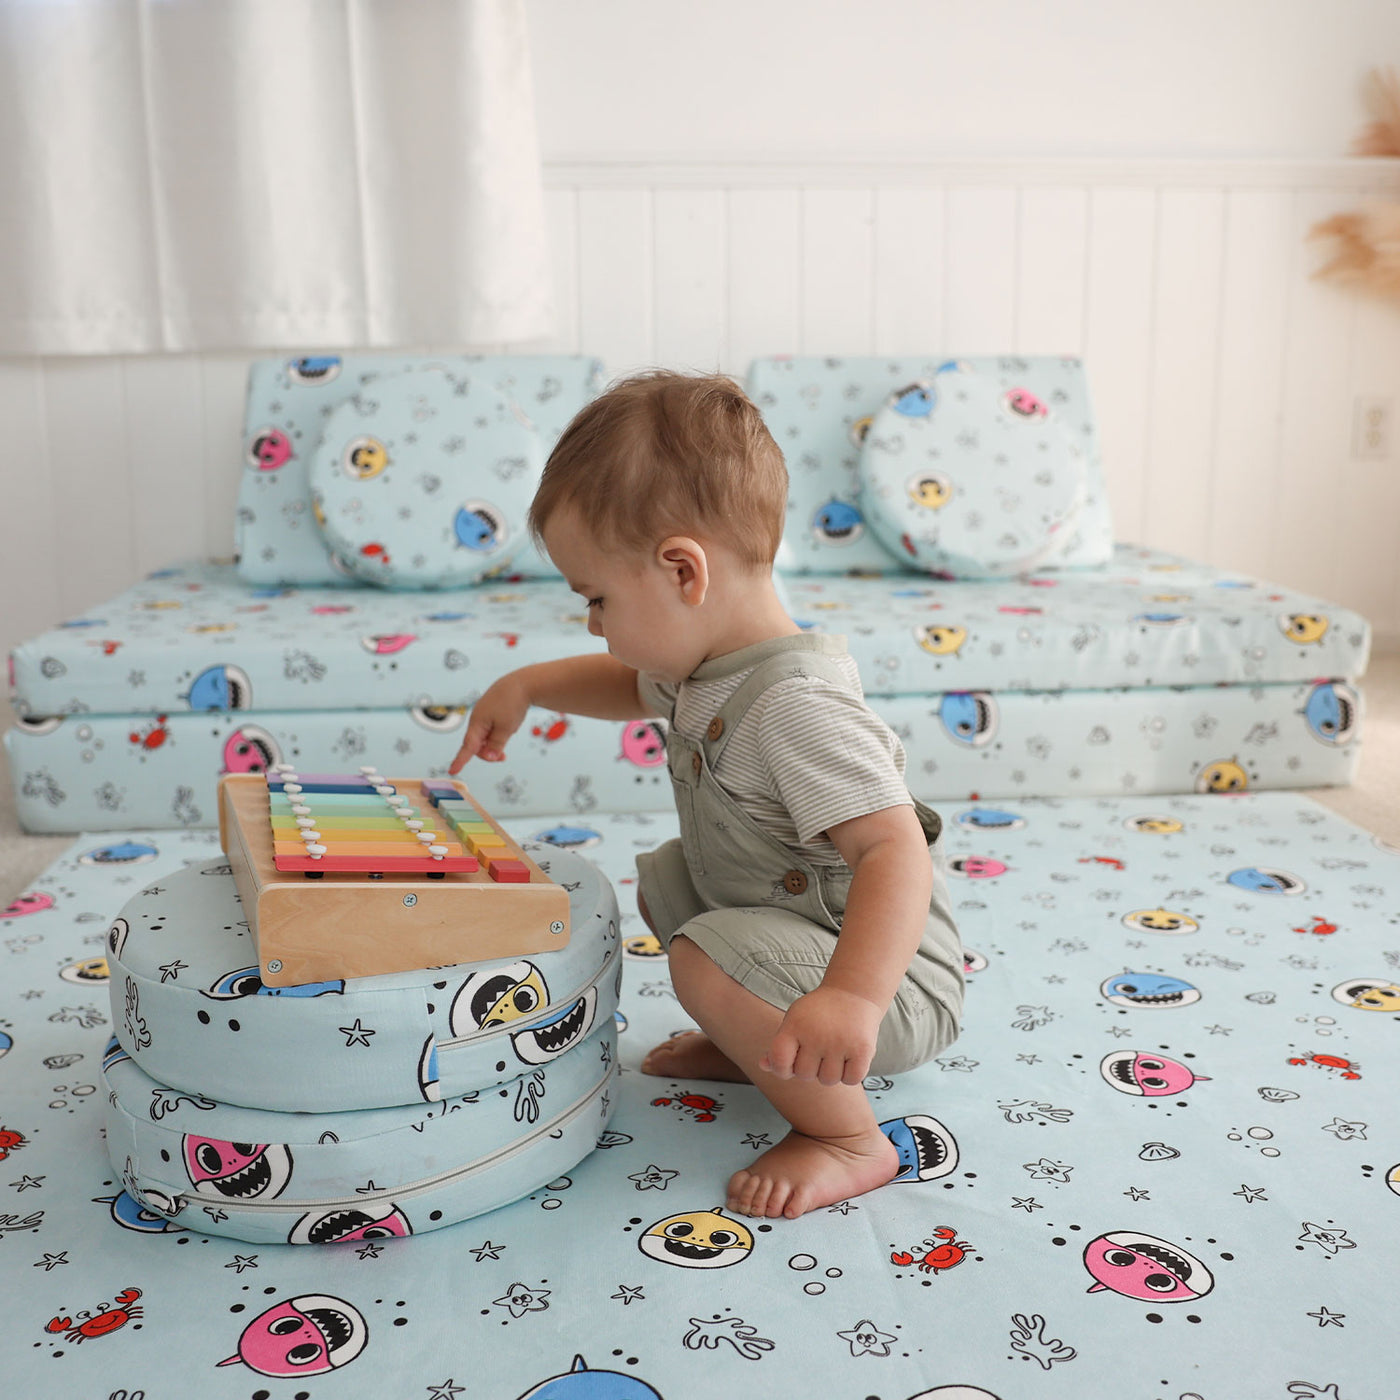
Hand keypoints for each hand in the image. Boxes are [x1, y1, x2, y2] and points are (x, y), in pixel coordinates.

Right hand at [447, 675, 530, 773]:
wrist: (521, 683)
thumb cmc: (512, 703)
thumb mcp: (506, 728)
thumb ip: (496, 745)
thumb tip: (488, 757)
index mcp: (477, 723)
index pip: (467, 747)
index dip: (460, 760)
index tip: (452, 771)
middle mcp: (477, 719)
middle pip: (477, 745)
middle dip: (489, 753)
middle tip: (503, 757)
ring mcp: (484, 715)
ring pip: (486, 737)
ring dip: (496, 743)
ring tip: (510, 731)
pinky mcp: (492, 711)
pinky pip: (493, 728)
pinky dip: (500, 732)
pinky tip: (511, 724)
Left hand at [758, 986, 882, 1086]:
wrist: (854, 993)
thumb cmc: (818, 1013)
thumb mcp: (794, 1021)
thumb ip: (779, 1046)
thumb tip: (764, 1066)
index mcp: (795, 1025)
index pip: (779, 1061)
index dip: (782, 1068)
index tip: (790, 1062)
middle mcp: (816, 1034)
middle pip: (805, 1075)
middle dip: (810, 1068)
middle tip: (819, 1049)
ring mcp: (840, 1043)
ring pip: (828, 1080)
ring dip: (831, 1072)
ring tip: (834, 1051)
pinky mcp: (862, 1050)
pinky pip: (850, 1080)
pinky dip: (850, 1074)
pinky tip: (849, 1056)